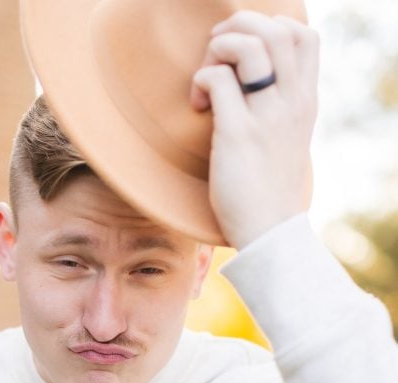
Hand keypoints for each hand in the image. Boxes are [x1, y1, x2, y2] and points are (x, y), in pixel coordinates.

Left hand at [190, 11, 319, 248]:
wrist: (269, 233)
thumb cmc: (269, 192)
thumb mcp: (287, 143)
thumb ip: (279, 111)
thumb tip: (251, 88)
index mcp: (305, 102)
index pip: (304, 35)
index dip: (268, 29)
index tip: (244, 57)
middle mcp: (291, 102)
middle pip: (276, 29)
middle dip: (239, 29)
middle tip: (217, 58)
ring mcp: (267, 117)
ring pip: (248, 45)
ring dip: (218, 50)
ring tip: (206, 81)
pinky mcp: (238, 134)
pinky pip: (217, 79)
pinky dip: (201, 81)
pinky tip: (197, 107)